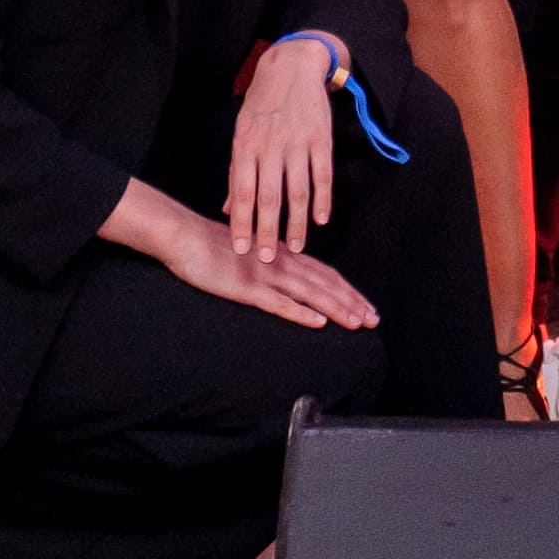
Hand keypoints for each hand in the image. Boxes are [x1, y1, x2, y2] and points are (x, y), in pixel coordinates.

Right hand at [155, 218, 375, 330]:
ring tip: (357, 322)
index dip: (348, 291)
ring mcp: (266, 275)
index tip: (366, 306)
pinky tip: (317, 321)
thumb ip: (274, 261)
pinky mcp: (247, 288)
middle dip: (352, 302)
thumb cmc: (214, 245)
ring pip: (310, 294)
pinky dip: (301, 312)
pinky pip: (279, 302)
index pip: (325, 274)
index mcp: (284, 255)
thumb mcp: (253, 252)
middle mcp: (281, 263)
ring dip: (336, 308)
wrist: (184, 236)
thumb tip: (294, 275)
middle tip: (374, 319)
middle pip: (326, 284)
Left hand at [229, 33, 341, 252]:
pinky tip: (321, 219)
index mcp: (246, 146)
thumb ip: (237, 174)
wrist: (291, 67)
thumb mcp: (241, 134)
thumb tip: (228, 210)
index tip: (241, 249)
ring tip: (296, 247)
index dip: (242, 223)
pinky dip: (323, 199)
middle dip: (267, 231)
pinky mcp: (321, 138)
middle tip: (266, 258)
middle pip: (269, 197)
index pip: (243, 192)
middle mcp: (270, 146)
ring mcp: (297, 142)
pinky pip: (322, 175)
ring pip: (297, 191)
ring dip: (297, 222)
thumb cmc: (261, 105)